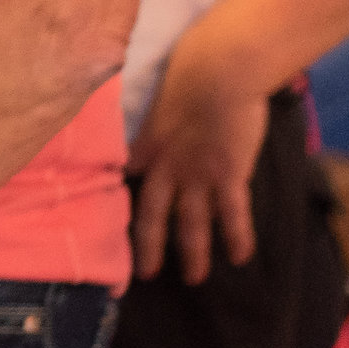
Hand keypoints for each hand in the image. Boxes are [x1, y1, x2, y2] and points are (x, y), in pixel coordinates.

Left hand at [130, 42, 267, 282]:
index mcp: (146, 145)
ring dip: (194, 253)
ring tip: (195, 278)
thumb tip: (134, 122)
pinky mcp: (228, 174)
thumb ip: (149, 121)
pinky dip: (237, 236)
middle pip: (152, 214)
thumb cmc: (190, 72)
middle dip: (149, 246)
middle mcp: (166, 167)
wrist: (220, 69)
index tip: (108, 225)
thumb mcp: (157, 100)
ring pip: (192, 223)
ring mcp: (197, 174)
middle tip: (147, 274)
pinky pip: (233, 213)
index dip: (117, 202)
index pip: (126, 180)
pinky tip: (241, 257)